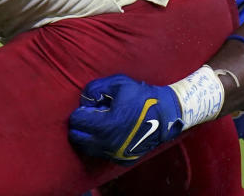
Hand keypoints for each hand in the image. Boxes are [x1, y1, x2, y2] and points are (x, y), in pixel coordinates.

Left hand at [68, 74, 183, 163]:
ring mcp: (116, 154)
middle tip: (92, 116)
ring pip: (86, 148)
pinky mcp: (122, 160)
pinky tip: (109, 133)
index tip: (93, 107)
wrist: (167, 115)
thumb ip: (94, 89)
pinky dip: (99, 144)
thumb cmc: (141, 97)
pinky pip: (101, 153)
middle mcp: (109, 143)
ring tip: (100, 124)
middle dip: (80, 125)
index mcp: (107, 125)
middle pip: (76, 137)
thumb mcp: (117, 84)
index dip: (81, 111)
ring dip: (87, 136)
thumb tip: (83, 102)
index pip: (76, 121)